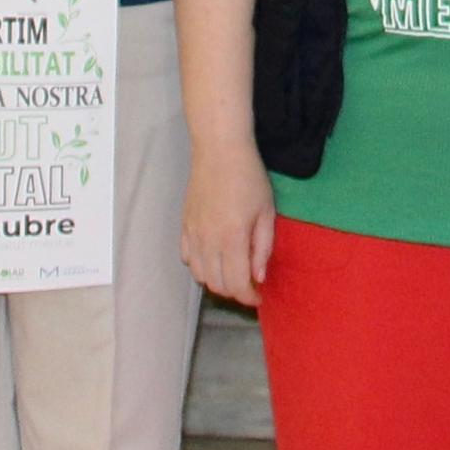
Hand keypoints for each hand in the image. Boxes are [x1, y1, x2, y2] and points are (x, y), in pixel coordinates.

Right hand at [185, 144, 277, 306]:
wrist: (219, 151)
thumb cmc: (249, 178)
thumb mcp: (266, 212)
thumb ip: (262, 248)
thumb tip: (258, 277)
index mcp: (231, 238)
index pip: (236, 284)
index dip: (249, 298)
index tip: (259, 297)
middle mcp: (208, 241)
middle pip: (216, 284)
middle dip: (235, 292)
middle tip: (249, 284)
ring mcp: (192, 234)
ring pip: (200, 276)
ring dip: (217, 281)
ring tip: (232, 272)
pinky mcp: (184, 226)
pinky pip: (187, 259)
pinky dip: (201, 266)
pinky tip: (214, 258)